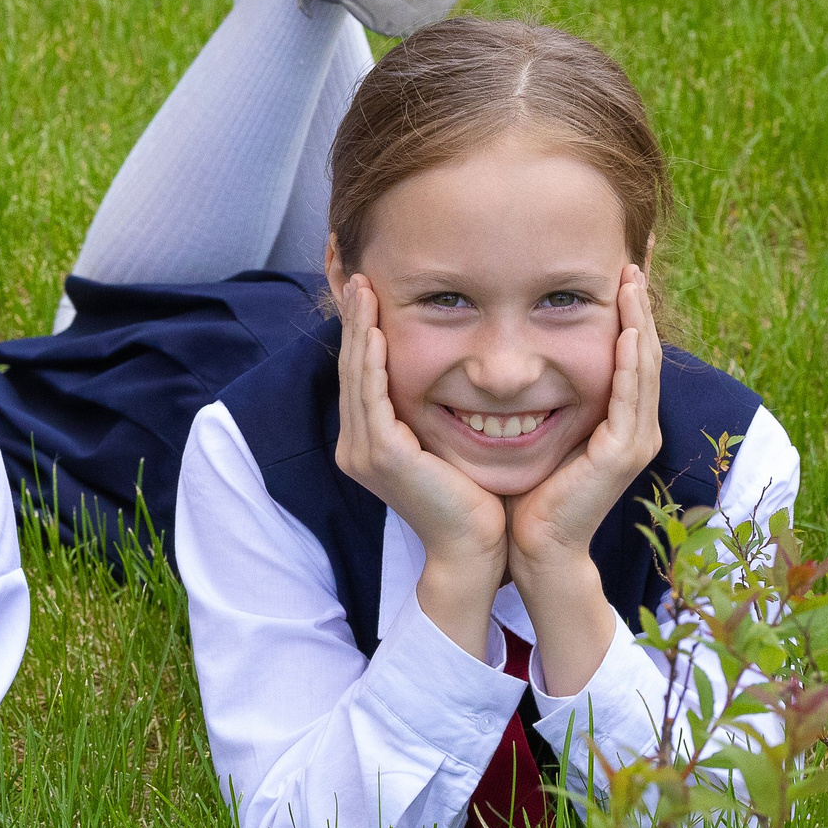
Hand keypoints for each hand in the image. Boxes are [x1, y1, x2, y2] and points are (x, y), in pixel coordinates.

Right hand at [332, 276, 506, 655]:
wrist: (475, 548)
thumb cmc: (473, 499)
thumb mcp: (445, 444)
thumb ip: (432, 412)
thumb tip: (447, 373)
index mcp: (368, 443)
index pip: (361, 376)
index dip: (360, 333)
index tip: (367, 294)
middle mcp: (356, 446)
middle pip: (351, 370)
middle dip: (353, 322)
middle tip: (357, 279)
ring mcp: (364, 451)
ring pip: (356, 377)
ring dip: (358, 330)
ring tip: (362, 292)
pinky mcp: (382, 455)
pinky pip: (372, 398)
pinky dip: (373, 361)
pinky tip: (376, 332)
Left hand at [505, 265, 661, 692]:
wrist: (530, 547)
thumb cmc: (525, 492)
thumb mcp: (536, 431)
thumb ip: (541, 397)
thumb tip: (514, 358)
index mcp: (616, 422)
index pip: (625, 355)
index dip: (625, 313)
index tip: (615, 272)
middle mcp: (633, 428)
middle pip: (642, 353)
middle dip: (638, 305)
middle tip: (631, 259)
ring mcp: (632, 441)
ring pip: (642, 367)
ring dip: (640, 320)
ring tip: (632, 278)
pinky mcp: (621, 453)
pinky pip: (630, 395)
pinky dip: (631, 359)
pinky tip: (628, 328)